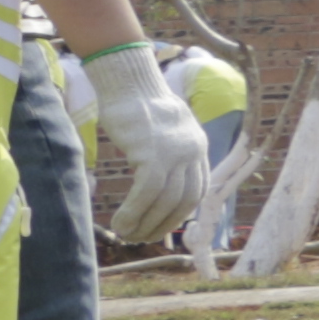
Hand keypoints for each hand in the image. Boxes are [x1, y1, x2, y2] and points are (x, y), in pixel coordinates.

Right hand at [84, 43, 208, 244]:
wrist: (128, 82)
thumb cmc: (138, 106)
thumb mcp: (164, 132)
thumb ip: (169, 154)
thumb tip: (159, 182)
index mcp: (198, 147)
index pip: (197, 190)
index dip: (180, 213)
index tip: (163, 226)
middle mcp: (193, 152)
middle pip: (183, 200)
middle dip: (163, 224)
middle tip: (142, 238)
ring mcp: (175, 153)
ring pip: (164, 201)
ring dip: (144, 223)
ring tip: (126, 235)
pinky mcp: (153, 153)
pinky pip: (146, 193)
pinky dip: (133, 212)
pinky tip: (120, 223)